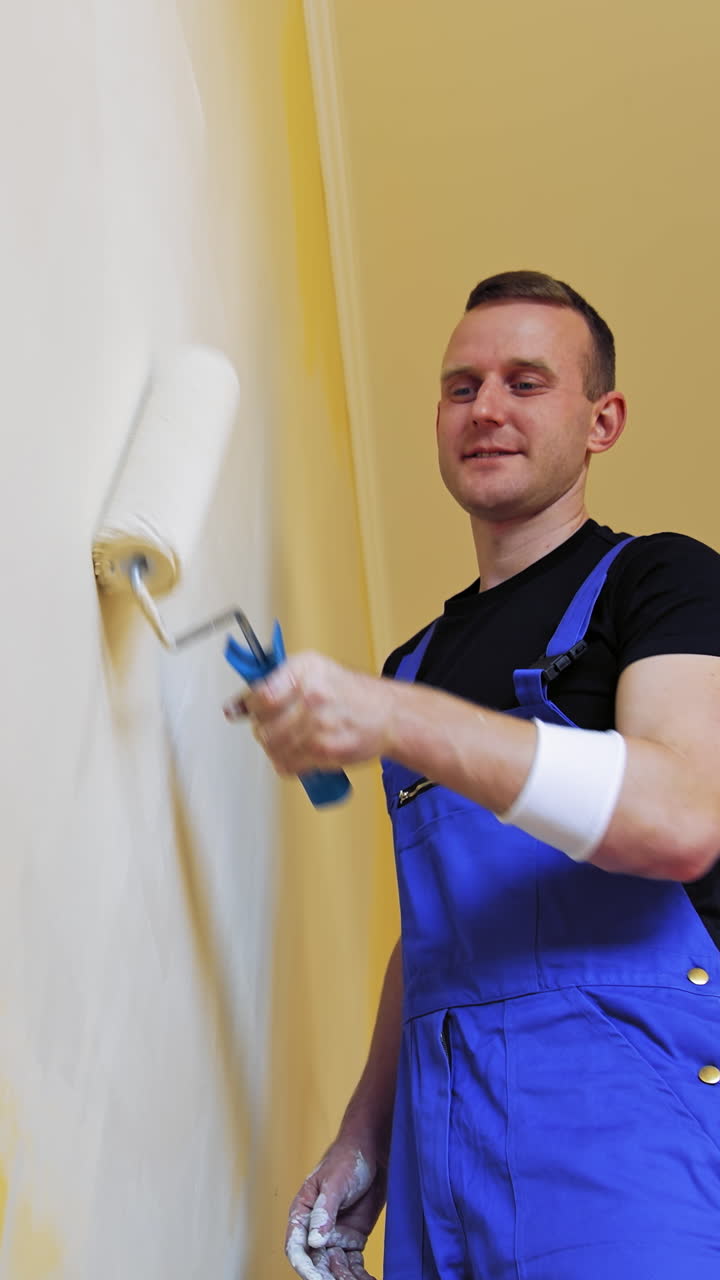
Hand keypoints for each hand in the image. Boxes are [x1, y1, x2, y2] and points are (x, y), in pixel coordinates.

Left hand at [223, 652, 393, 773]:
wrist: (388, 714)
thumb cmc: (349, 692)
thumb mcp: (311, 670)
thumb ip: (272, 683)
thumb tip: (233, 708)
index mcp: (305, 670)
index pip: (260, 695)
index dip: (251, 707)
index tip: (254, 709)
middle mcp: (312, 695)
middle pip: (263, 726)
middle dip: (263, 730)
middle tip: (274, 726)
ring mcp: (320, 725)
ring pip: (273, 748)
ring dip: (274, 748)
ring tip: (288, 740)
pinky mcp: (326, 751)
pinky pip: (288, 764)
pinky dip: (287, 763)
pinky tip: (298, 753)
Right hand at [285, 1140, 385, 1279]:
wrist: (373, 1151)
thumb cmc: (347, 1159)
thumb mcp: (334, 1183)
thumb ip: (324, 1212)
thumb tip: (314, 1241)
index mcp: (302, 1213)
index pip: (297, 1247)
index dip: (305, 1266)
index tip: (317, 1278)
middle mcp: (315, 1229)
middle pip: (316, 1262)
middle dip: (326, 1276)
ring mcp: (334, 1235)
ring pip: (335, 1267)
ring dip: (344, 1278)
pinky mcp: (352, 1239)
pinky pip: (353, 1264)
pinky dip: (359, 1275)